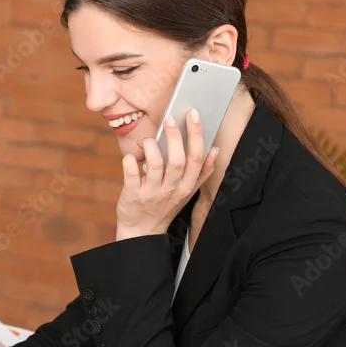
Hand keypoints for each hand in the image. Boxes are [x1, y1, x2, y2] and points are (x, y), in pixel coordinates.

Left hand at [116, 108, 218, 240]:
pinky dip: (130, 160)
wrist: (142, 232)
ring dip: (151, 146)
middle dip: (175, 136)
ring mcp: (153, 193)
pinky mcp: (133, 195)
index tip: (193, 115)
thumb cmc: (164, 206)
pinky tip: (131, 157)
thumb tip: (215, 150)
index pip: (197, 158)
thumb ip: (201, 173)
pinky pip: (132, 173)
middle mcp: (172, 189)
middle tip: (169, 120)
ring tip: (147, 141)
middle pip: (178, 159)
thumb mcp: (187, 192)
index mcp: (187, 186)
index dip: (196, 134)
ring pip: (156, 164)